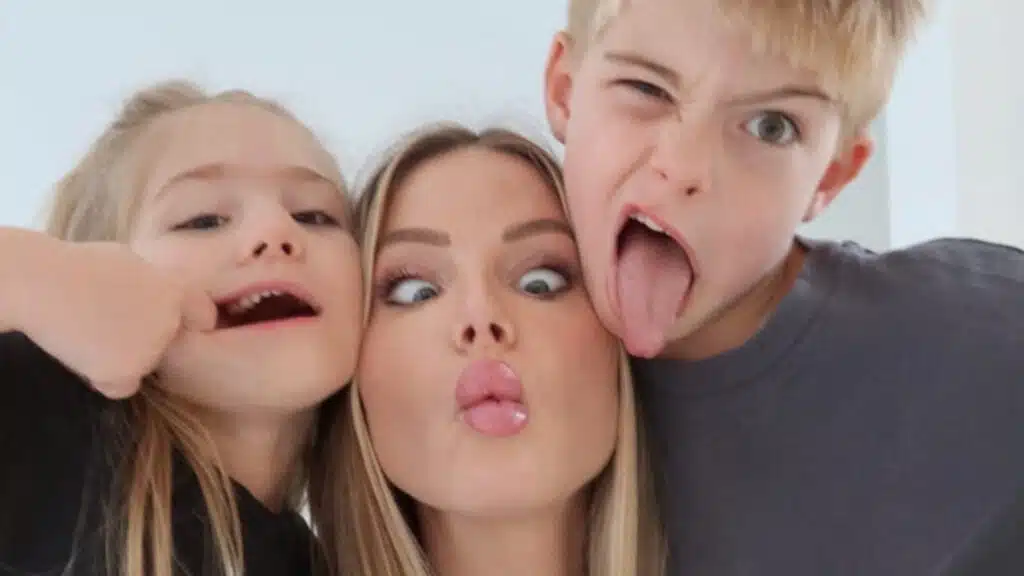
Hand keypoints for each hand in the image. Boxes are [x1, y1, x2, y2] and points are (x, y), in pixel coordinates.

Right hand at [17, 241, 216, 397]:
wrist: (45, 284)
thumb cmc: (79, 266)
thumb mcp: (130, 263)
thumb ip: (153, 285)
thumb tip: (159, 295)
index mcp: (175, 291)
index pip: (204, 316)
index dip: (192, 324)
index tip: (181, 329)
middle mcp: (170, 321)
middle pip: (168, 343)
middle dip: (148, 340)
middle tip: (111, 326)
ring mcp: (151, 348)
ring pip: (145, 366)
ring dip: (124, 359)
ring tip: (90, 334)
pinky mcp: (127, 372)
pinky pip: (123, 386)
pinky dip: (106, 379)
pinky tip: (86, 355)